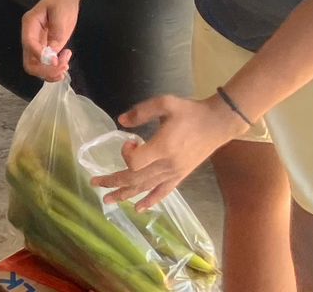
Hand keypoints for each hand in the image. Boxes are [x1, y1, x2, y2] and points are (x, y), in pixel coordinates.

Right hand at [21, 0, 76, 80]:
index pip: (29, 45)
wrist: (64, 0)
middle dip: (45, 70)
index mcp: (29, 25)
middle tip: (63, 67)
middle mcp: (30, 38)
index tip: (57, 61)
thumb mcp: (60, 13)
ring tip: (66, 64)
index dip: (41, 56)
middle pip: (29, 62)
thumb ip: (56, 33)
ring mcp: (37, 46)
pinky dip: (54, 71)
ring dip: (51, 73)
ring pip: (36, 68)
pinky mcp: (45, 50)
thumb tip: (53, 54)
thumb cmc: (61, 2)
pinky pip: (45, 66)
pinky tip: (65, 63)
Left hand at [92, 95, 245, 209]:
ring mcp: (174, 173)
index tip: (129, 141)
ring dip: (125, 194)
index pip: (136, 162)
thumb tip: (121, 121)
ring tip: (108, 200)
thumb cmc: (190, 112)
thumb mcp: (165, 103)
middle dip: (113, 182)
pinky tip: (139, 208)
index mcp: (163, 148)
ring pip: (145, 188)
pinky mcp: (180, 176)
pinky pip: (163, 192)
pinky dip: (150, 201)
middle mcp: (167, 165)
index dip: (126, 153)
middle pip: (135, 179)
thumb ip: (141, 111)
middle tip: (95, 183)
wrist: (217, 123)